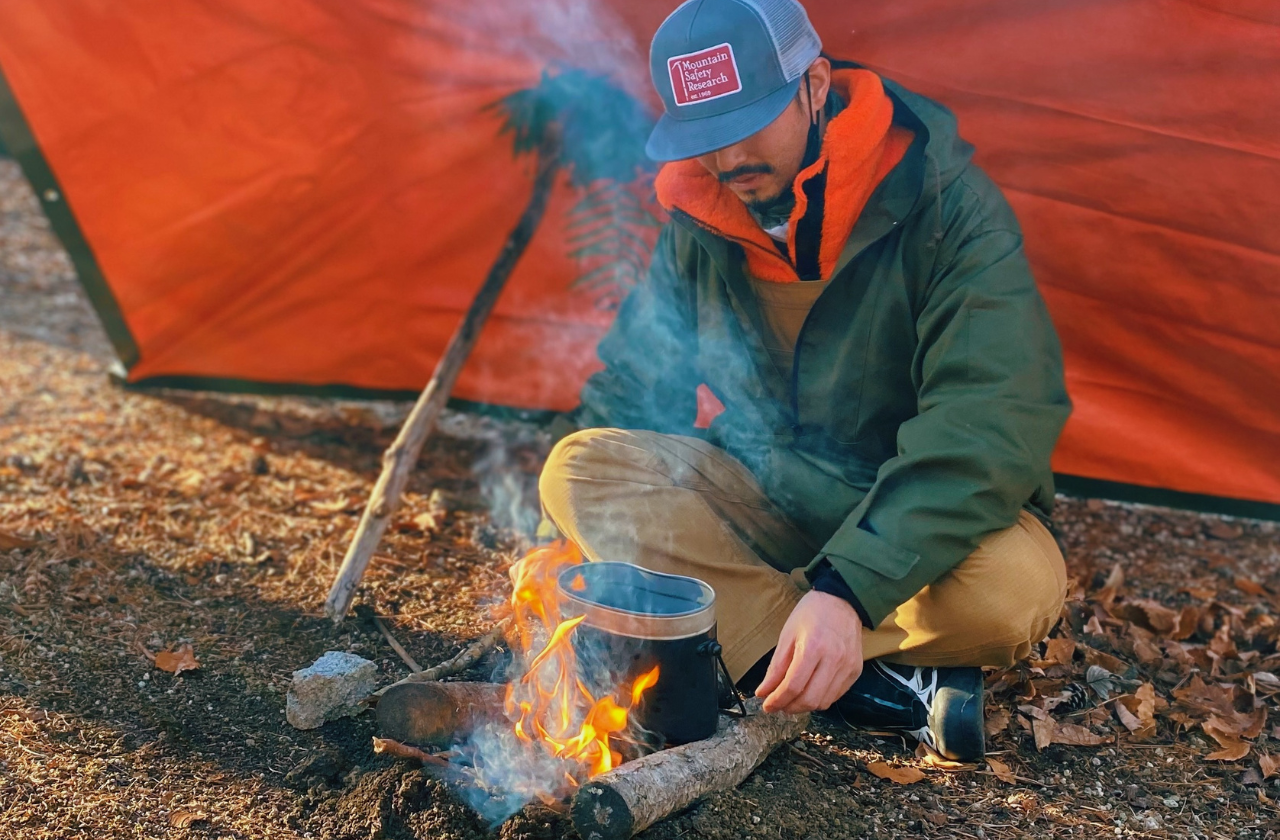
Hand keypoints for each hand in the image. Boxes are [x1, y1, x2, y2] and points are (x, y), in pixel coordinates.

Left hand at [756, 590, 863, 713]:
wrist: (842, 601)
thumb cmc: (811, 614)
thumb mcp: (787, 635)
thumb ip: (776, 667)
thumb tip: (764, 692)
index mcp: (813, 647)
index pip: (793, 685)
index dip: (777, 700)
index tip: (767, 705)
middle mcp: (834, 659)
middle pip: (810, 699)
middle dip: (790, 707)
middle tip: (778, 705)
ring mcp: (847, 667)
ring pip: (824, 702)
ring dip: (805, 706)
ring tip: (792, 699)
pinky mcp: (855, 671)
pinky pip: (836, 695)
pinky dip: (820, 699)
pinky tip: (809, 691)